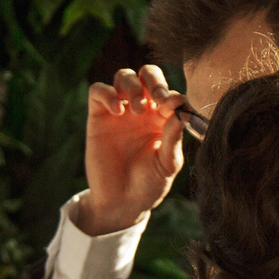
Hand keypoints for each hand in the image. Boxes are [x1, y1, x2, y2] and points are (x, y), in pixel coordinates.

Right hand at [72, 65, 187, 235]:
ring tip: (136, 109)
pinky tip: (117, 110)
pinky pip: (98, 90)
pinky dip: (107, 93)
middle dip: (154, 80)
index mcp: (163, 118)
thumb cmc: (149, 184)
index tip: (173, 107)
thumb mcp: (167, 164)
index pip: (170, 93)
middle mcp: (142, 110)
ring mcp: (119, 111)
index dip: (173, 96)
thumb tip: (180, 112)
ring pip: (124, 76)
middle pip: (147, 75)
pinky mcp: (98, 116)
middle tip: (157, 98)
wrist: (121, 202)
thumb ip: (173, 139)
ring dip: (132, 86)